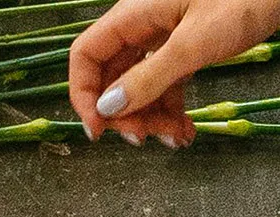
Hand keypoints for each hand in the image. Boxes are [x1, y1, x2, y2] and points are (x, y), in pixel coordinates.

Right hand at [70, 0, 279, 146]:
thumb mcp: (194, 44)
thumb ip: (150, 77)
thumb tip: (110, 109)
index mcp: (135, 13)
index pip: (87, 56)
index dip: (85, 96)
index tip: (100, 132)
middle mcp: (144, 24)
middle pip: (113, 77)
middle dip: (126, 114)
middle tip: (147, 140)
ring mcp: (167, 36)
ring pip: (141, 86)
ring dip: (152, 119)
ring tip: (177, 140)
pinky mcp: (189, 47)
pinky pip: (168, 85)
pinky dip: (173, 111)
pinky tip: (186, 133)